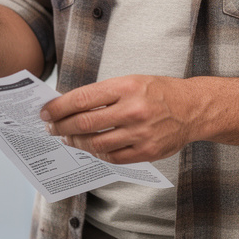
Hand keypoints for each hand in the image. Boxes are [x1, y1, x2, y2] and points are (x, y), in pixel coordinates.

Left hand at [40, 75, 202, 163]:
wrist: (193, 108)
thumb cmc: (159, 92)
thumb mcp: (132, 81)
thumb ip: (103, 93)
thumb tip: (70, 106)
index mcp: (126, 87)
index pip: (82, 98)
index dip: (59, 108)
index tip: (46, 112)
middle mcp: (133, 110)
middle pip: (85, 123)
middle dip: (61, 127)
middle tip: (51, 128)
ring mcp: (140, 133)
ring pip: (96, 143)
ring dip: (77, 143)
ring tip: (69, 139)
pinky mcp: (147, 152)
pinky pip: (113, 157)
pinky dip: (97, 153)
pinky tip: (91, 148)